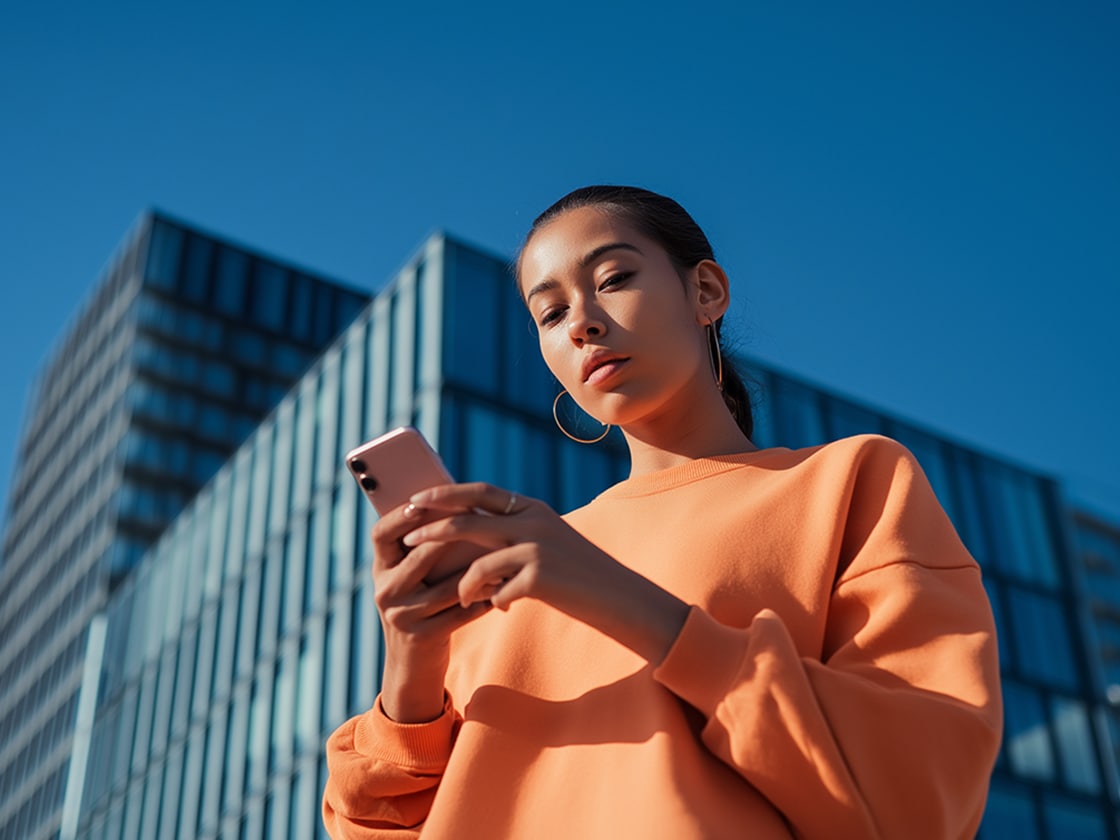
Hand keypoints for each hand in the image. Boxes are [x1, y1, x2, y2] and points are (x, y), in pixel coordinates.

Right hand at [370, 494, 491, 720]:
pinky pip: (461, 612)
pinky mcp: (423, 637)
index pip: (380, 534)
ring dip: (478, 570)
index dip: (400, 515)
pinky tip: (502, 588)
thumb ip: (423, 548)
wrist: (412, 663)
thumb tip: (456, 502)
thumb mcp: (411, 578)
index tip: (423, 498)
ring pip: (447, 585)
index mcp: (381, 569)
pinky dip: (484, 598)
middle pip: (420, 557)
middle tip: (479, 518)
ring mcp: (402, 616)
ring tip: (503, 552)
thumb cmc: (420, 606)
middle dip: (451, 537)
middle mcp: (385, 592)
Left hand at [402, 483, 690, 662]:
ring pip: (478, 558)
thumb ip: (515, 539)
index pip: (481, 492)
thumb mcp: (550, 546)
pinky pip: (496, 589)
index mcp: (533, 508)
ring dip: (462, 580)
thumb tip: (473, 545)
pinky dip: (493, 601)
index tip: (417, 499)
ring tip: (455, 595)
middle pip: (470, 516)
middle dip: (434, 524)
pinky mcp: (540, 576)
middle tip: (407, 533)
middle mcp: (533, 520)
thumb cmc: (581, 577)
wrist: (622, 599)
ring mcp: (537, 546)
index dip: (446, 494)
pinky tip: (503, 609)